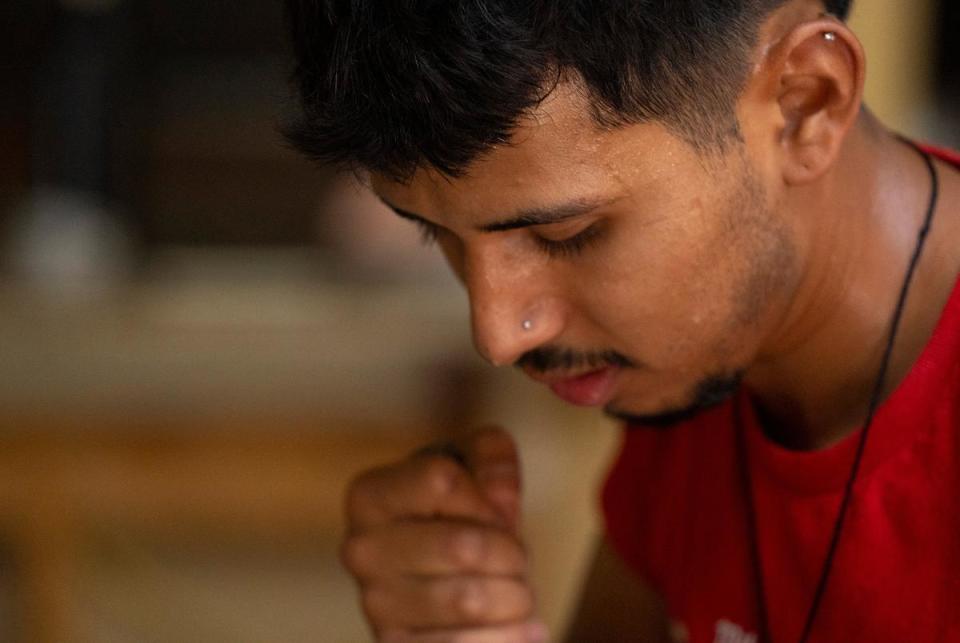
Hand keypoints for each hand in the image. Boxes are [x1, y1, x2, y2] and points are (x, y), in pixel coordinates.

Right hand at [341, 427, 548, 641]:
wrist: (448, 572)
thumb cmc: (463, 507)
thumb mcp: (477, 459)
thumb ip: (493, 457)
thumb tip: (499, 501)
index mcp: (369, 495)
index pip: (442, 481)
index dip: (487, 496)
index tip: (495, 511)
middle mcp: (362, 550)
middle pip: (462, 546)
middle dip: (511, 552)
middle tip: (518, 558)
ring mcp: (375, 605)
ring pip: (470, 600)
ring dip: (516, 596)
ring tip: (517, 591)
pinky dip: (511, 636)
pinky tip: (525, 627)